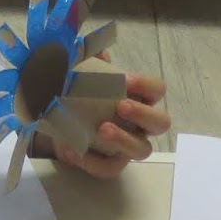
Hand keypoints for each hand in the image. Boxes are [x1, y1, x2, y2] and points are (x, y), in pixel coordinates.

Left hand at [52, 72, 169, 179]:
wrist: (60, 127)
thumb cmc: (84, 99)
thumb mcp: (86, 78)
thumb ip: (93, 62)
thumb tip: (98, 51)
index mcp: (139, 100)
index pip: (157, 90)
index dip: (146, 85)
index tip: (125, 79)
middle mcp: (141, 125)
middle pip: (160, 123)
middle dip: (143, 114)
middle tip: (121, 106)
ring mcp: (128, 148)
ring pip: (142, 149)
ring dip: (124, 139)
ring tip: (102, 129)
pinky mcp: (111, 164)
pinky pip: (110, 168)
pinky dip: (92, 161)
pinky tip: (75, 150)